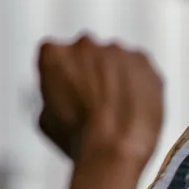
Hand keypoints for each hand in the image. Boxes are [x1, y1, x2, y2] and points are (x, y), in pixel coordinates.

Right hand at [37, 36, 163, 166]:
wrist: (116, 144)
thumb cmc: (80, 136)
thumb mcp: (46, 121)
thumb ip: (52, 97)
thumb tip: (61, 99)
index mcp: (53, 53)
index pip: (54, 59)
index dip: (61, 80)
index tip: (67, 94)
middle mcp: (83, 44)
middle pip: (85, 55)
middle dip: (88, 74)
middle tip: (92, 103)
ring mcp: (115, 49)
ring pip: (112, 60)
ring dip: (113, 77)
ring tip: (115, 109)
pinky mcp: (142, 59)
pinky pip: (137, 68)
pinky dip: (137, 82)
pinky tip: (133, 106)